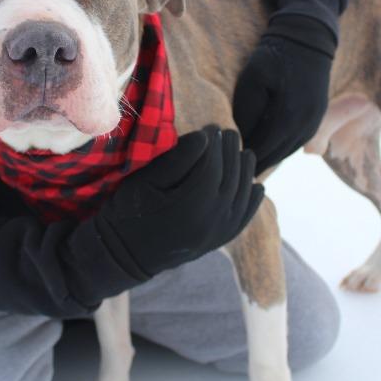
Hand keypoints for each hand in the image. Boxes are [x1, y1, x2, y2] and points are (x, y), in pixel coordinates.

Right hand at [94, 127, 263, 277]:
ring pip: (242, 197)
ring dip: (245, 173)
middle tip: (229, 133)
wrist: (124, 254)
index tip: (211, 126)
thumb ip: (177, 159)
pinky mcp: (219, 241)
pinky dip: (253, 201)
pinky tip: (257, 186)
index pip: (214, 166)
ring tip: (243, 153)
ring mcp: (218, 234)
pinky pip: (243, 219)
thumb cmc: (129, 211)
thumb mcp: (145, 181)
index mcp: (192, 205)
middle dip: (232, 152)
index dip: (215, 143)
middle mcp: (211, 222)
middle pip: (231, 178)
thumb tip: (205, 137)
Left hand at [233, 16, 333, 172]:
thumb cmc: (275, 56)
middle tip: (233, 171)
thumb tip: (238, 139)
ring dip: (268, 157)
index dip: (242, 159)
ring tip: (246, 163)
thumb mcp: (253, 79)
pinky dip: (280, 147)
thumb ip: (246, 112)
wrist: (308, 39)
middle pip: (275, 155)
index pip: (261, 150)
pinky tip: (265, 148)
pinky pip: (296, 142)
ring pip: (287, 151)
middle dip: (254, 163)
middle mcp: (306, 126)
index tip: (226, 165)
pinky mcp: (318, 118)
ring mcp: (315, 123)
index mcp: (289, 118)